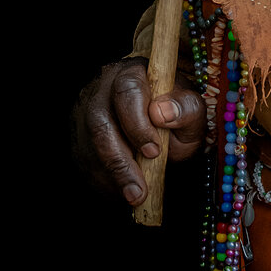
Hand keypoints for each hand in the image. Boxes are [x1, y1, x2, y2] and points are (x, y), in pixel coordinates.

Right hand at [74, 57, 206, 205]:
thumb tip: (163, 113)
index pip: (128, 89)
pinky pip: (83, 163)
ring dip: (112, 176)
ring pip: (88, 147)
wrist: (162, 131)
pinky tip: (121, 192)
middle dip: (120, 160)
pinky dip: (102, 182)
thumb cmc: (176, 116)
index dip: (137, 122)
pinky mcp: (78, 138)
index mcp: (135, 74)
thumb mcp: (192, 112)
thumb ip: (187, 109)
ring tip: (134, 196)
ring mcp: (87, 114)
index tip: (154, 151)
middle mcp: (105, 89)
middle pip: (100, 122)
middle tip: (140, 188)